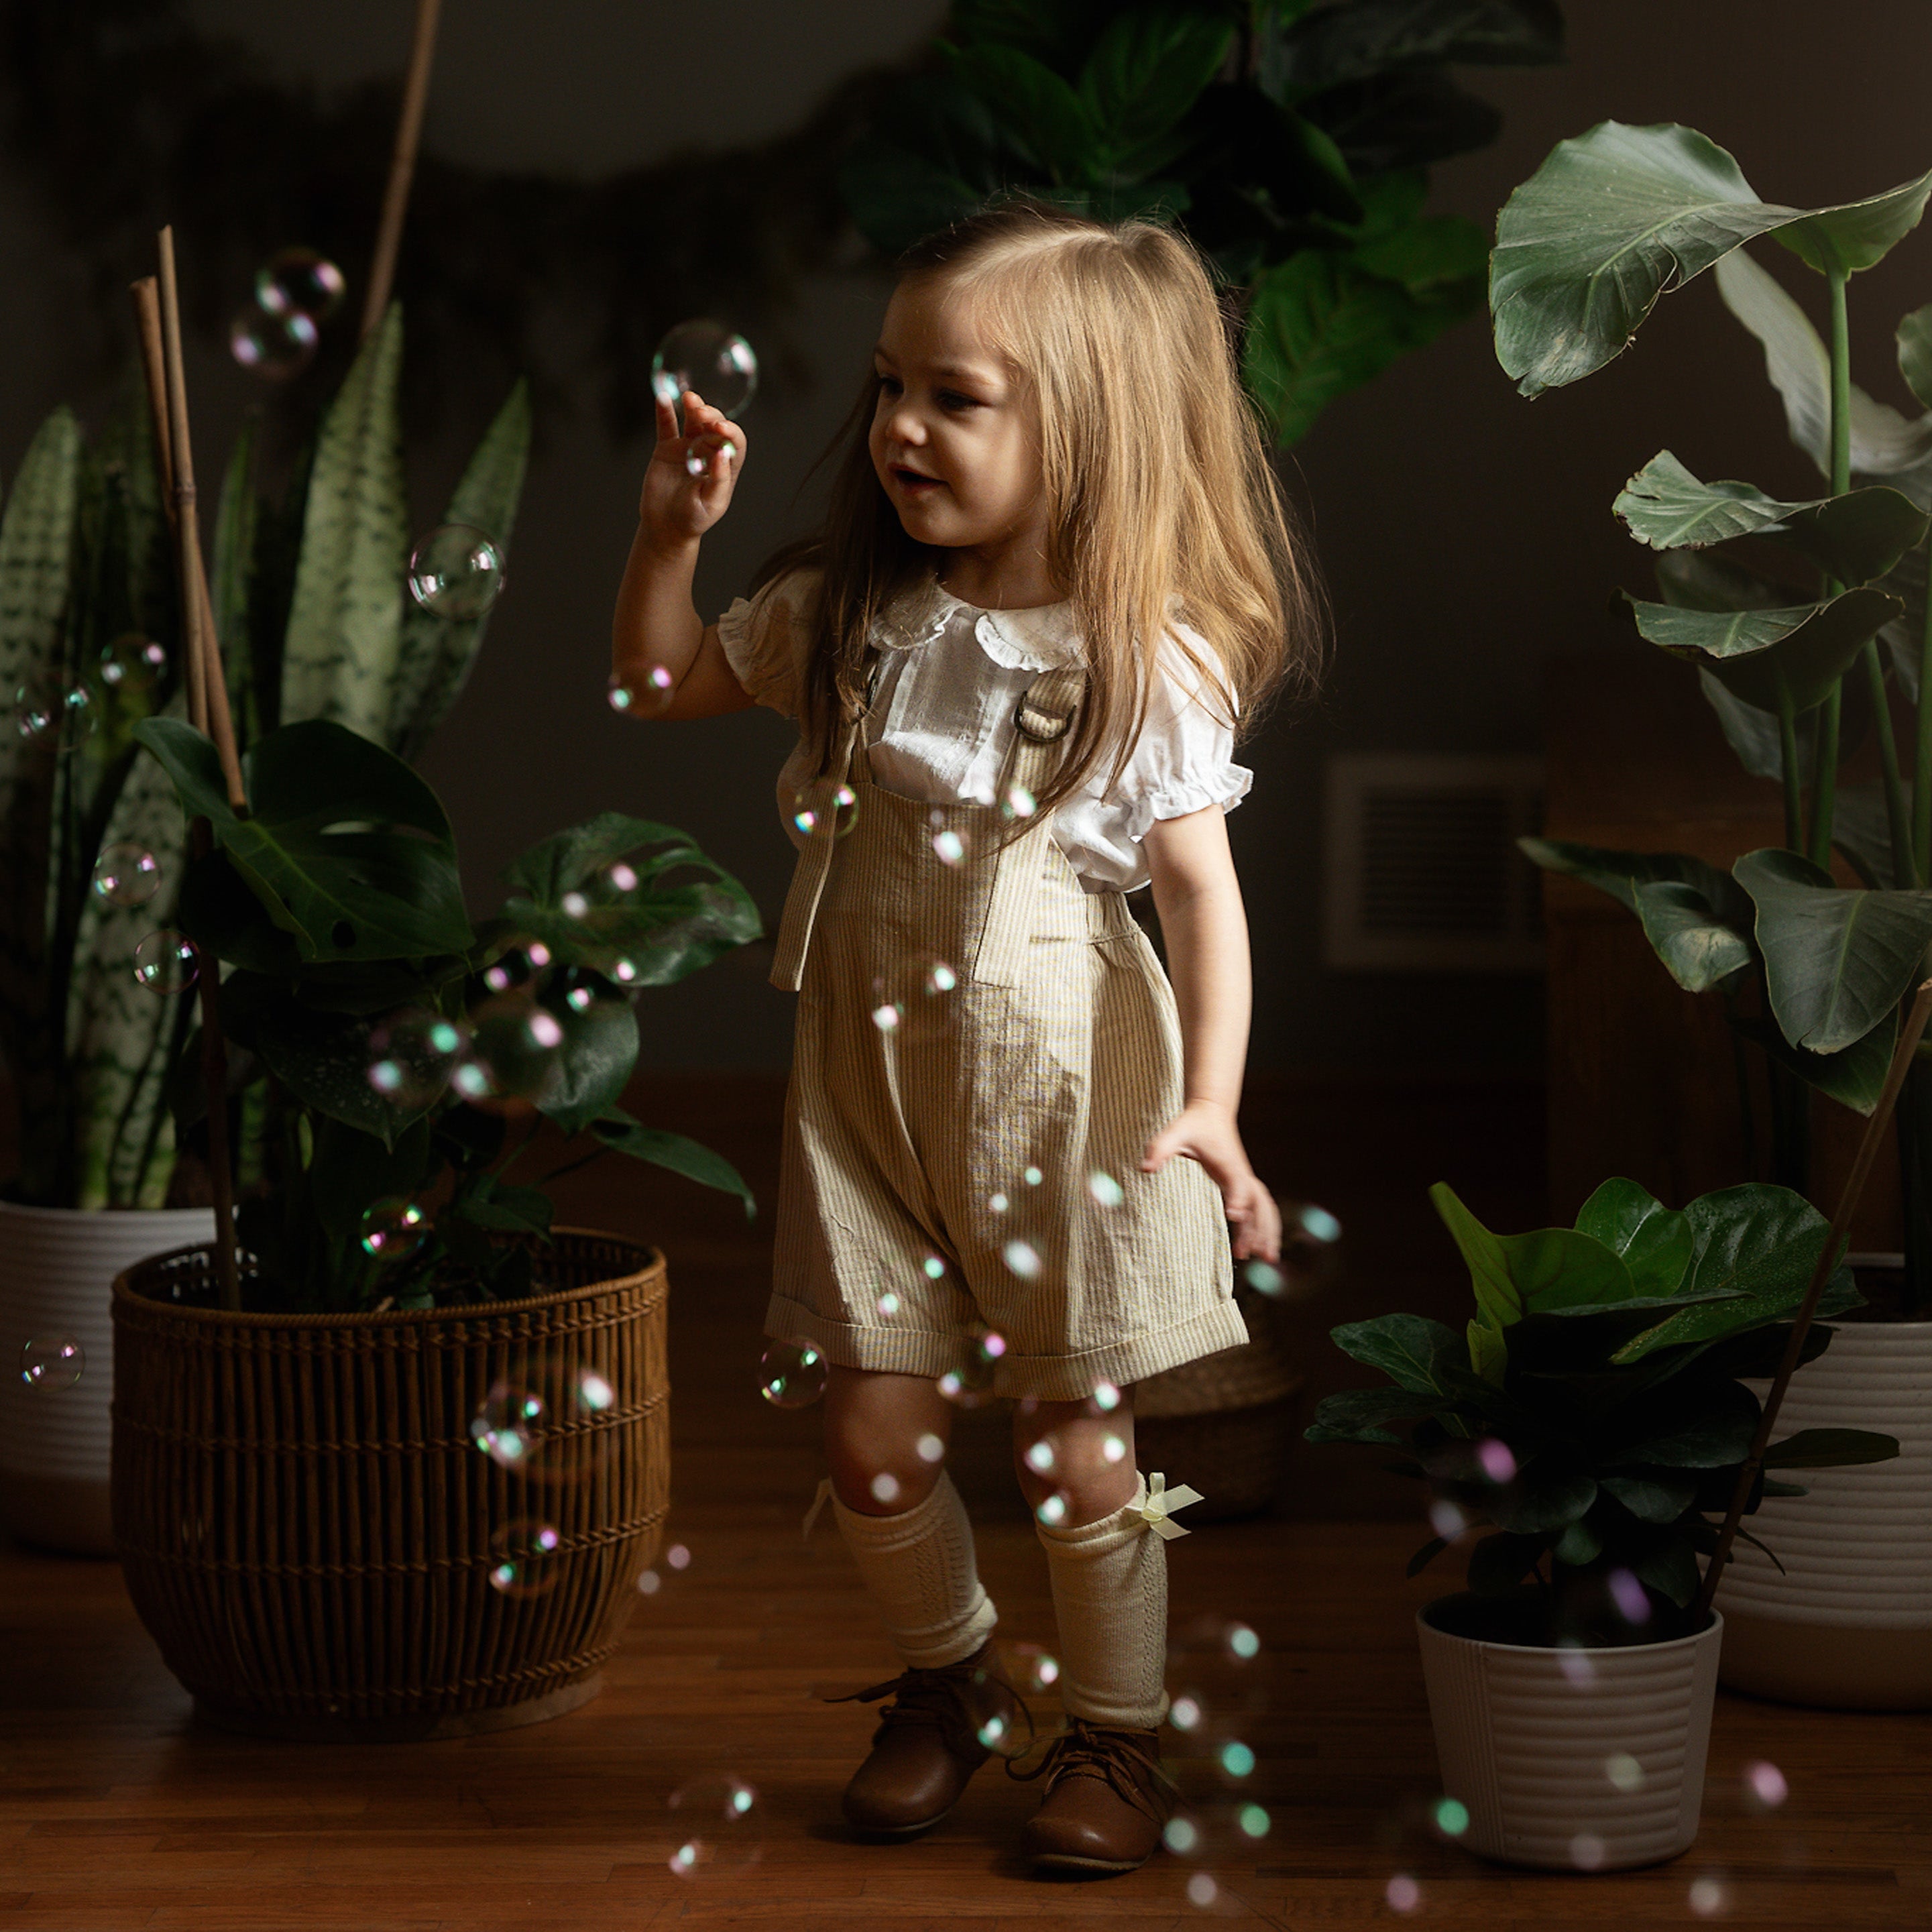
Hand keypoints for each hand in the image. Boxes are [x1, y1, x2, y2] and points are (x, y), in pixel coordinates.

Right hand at [639, 389, 745, 545]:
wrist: (665, 526)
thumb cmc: (693, 519)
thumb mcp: (711, 504)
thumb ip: (720, 480)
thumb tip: (723, 454)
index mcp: (725, 466)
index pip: (733, 441)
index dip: (730, 431)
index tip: (720, 428)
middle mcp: (708, 452)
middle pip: (714, 425)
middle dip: (711, 415)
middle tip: (702, 413)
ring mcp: (687, 447)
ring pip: (693, 420)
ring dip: (693, 406)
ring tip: (689, 399)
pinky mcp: (667, 447)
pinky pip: (666, 425)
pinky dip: (664, 411)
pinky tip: (663, 398)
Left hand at [1142, 1100, 1281, 1261]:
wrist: (1211, 1114)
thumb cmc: (1192, 1124)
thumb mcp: (1174, 1132)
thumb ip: (1160, 1148)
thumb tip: (1145, 1168)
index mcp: (1227, 1162)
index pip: (1237, 1181)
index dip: (1237, 1197)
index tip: (1234, 1216)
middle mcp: (1241, 1173)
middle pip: (1257, 1202)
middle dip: (1257, 1227)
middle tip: (1250, 1253)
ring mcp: (1245, 1180)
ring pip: (1264, 1208)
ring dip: (1268, 1232)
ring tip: (1268, 1259)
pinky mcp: (1244, 1185)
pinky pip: (1260, 1209)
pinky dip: (1265, 1227)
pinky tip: (1261, 1248)